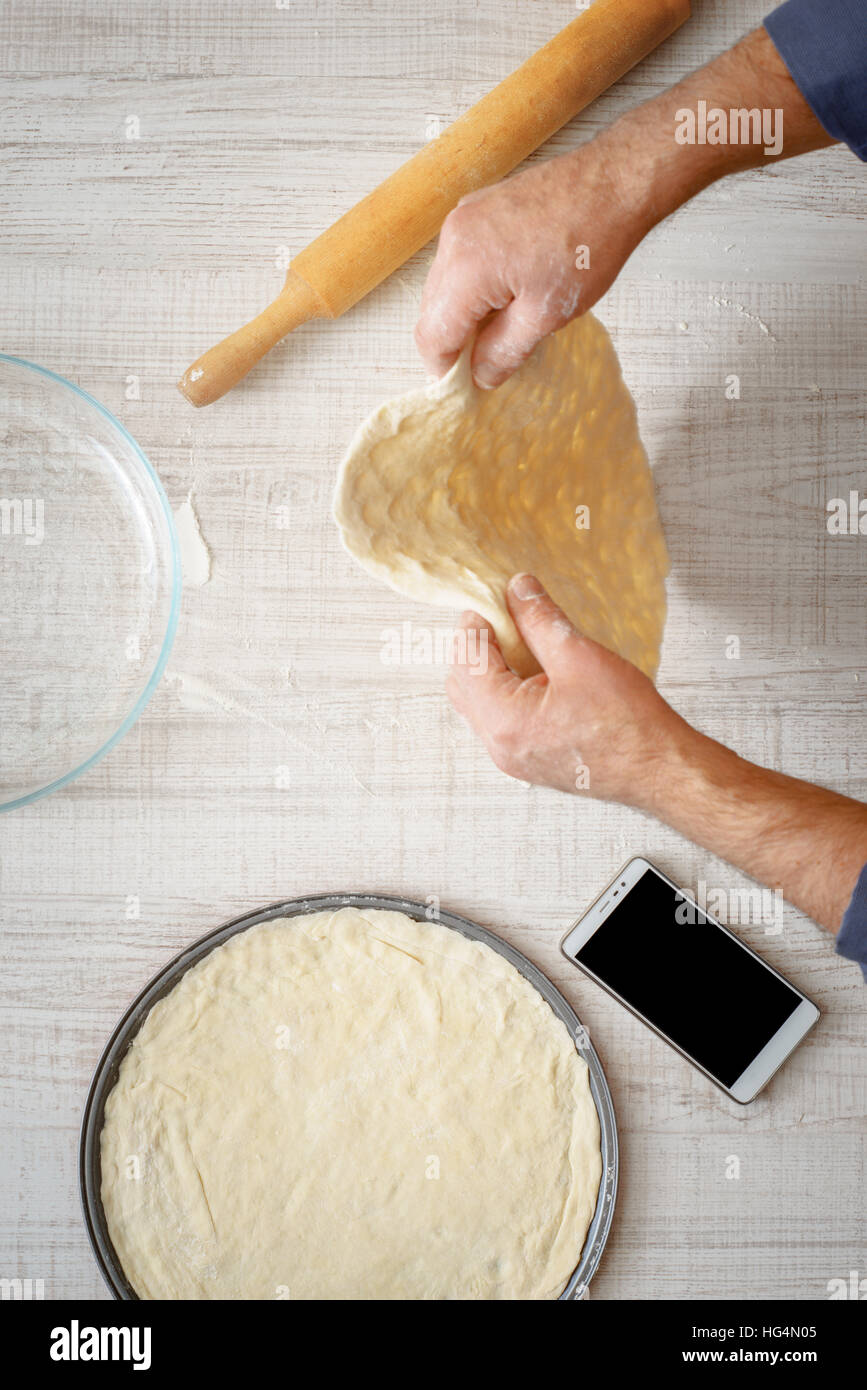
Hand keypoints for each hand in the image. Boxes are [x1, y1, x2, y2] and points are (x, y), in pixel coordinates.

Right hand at [414, 134, 647, 389]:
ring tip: (503, 328)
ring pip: (444, 285)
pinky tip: (506, 295)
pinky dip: (473, 286)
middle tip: (486, 364)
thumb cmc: (588, 245)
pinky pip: (459, 260)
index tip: (464, 388)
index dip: (444, 370)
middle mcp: (453, 239)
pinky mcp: (477, 209)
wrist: (613, 183)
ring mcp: (463, 219)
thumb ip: (504, 351)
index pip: (431, 335)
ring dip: (465, 314)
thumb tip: (480, 376)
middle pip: (432, 310)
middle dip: (454, 342)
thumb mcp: (547, 314)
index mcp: (465, 269)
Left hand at [446, 573, 686, 804]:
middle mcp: (499, 745)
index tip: (495, 599)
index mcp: (504, 720)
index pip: (466, 660)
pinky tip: (535, 672)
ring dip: (492, 670)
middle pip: (463, 684)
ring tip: (524, 642)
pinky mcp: (528, 761)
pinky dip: (506, 692)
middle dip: (478, 646)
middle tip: (506, 617)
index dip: (477, 623)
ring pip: (480, 704)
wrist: (659, 769)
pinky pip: (500, 721)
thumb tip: (517, 591)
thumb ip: (539, 620)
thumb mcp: (579, 656)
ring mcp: (512, 758)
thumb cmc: (627, 724)